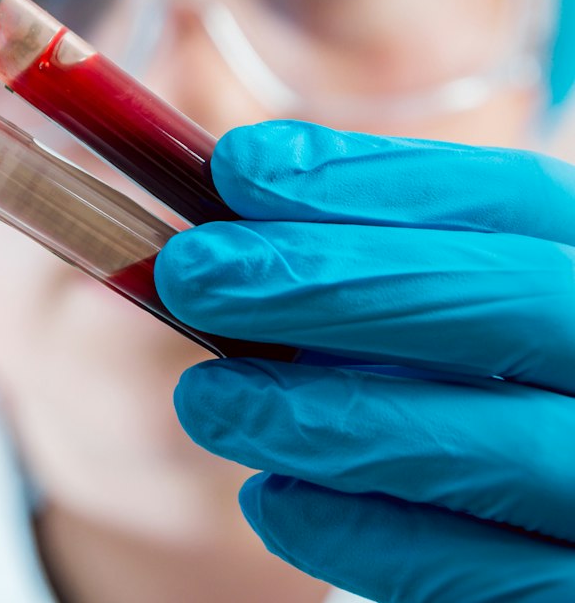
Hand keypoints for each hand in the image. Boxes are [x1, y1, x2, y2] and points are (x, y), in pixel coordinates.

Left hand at [156, 121, 574, 601]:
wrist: (540, 511)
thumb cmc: (470, 386)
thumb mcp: (442, 302)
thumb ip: (362, 256)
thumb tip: (229, 204)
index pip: (507, 198)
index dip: (369, 178)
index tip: (238, 166)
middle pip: (514, 301)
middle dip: (332, 281)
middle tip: (189, 273)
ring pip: (503, 448)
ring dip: (325, 417)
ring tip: (205, 400)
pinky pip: (493, 577)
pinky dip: (367, 535)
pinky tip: (270, 498)